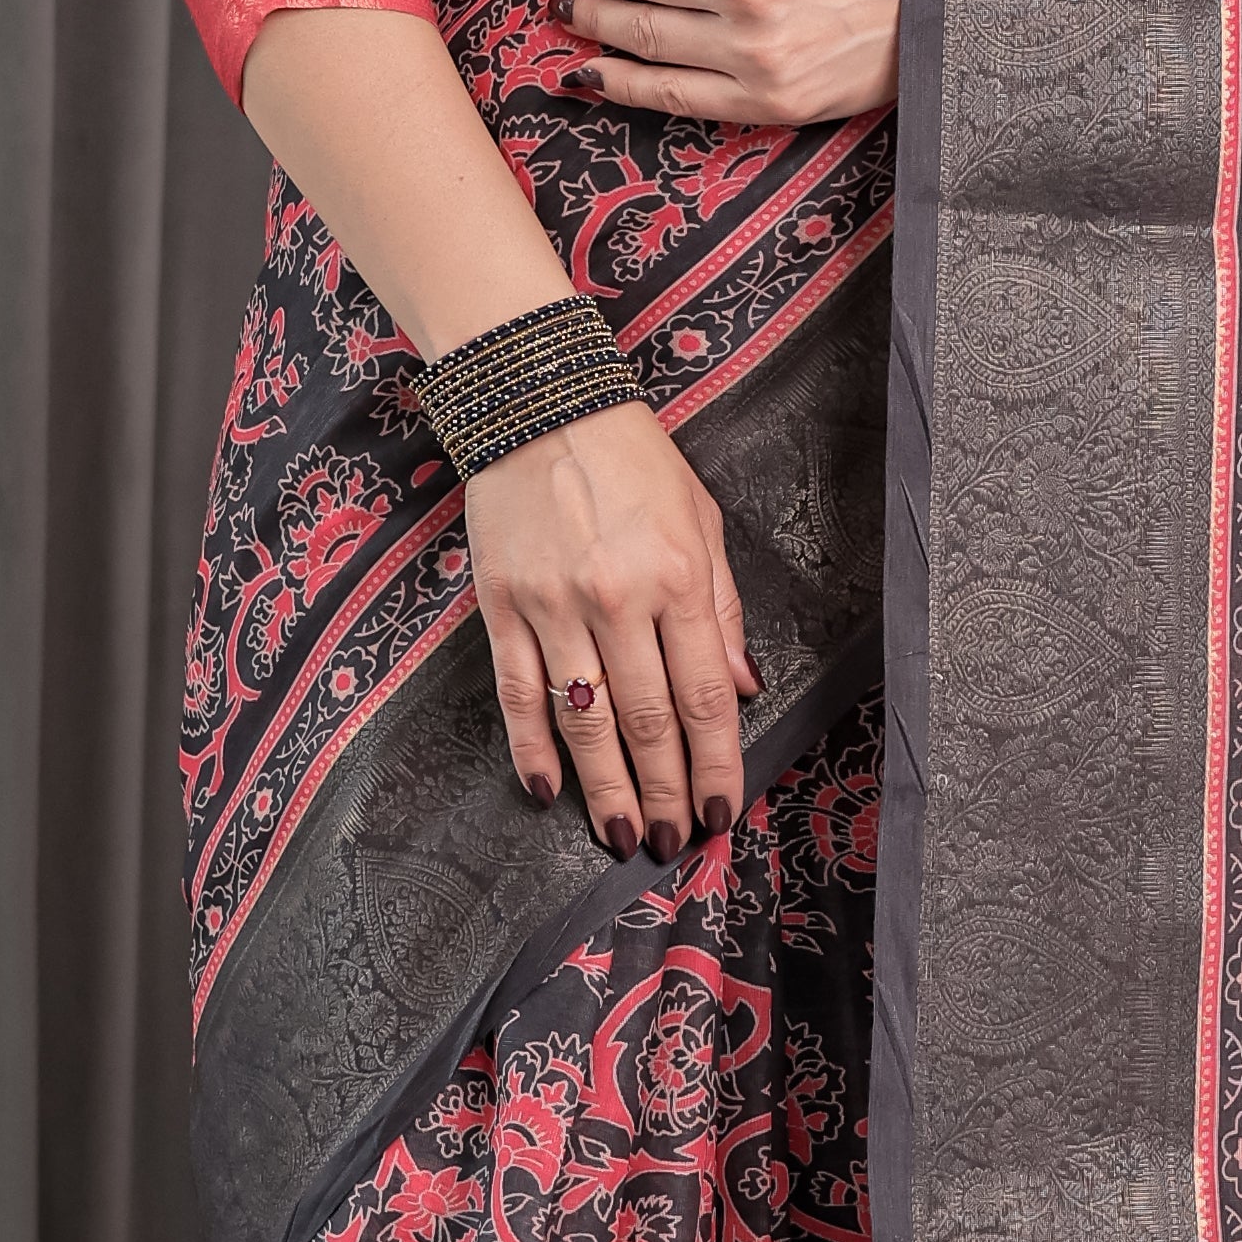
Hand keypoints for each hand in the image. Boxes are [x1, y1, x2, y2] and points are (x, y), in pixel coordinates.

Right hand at [460, 392, 758, 851]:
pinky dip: (531, 749)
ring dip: (606, 788)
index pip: (705, 695)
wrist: (537, 401)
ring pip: (584, 721)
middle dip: (665, 791)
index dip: (716, 763)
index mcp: (678, 577)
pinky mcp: (500, 606)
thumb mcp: (701, 519)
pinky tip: (547, 790)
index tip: (722, 809)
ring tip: (623, 834)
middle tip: (674, 840)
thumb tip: (741, 687)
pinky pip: (518, 693)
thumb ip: (721, 608)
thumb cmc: (630, 458)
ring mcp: (553, 606)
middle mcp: (618, 599)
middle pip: (648, 721)